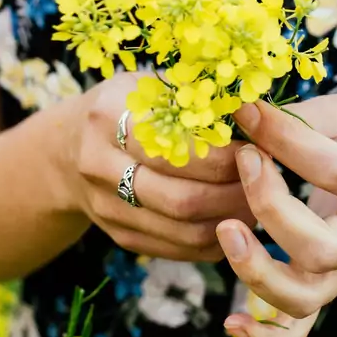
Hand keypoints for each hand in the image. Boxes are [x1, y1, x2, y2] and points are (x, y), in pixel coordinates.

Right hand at [65, 73, 256, 262]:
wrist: (67, 148)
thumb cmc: (125, 107)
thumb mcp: (148, 87)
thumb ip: (192, 99)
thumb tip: (258, 115)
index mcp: (108, 117)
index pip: (177, 149)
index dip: (226, 156)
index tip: (259, 150)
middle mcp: (100, 166)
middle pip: (182, 199)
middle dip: (235, 195)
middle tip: (269, 183)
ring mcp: (106, 208)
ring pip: (183, 232)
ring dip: (231, 222)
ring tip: (261, 203)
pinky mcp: (120, 237)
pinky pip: (178, 249)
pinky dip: (215, 241)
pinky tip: (237, 221)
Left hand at [216, 91, 336, 336]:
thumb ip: (300, 120)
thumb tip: (240, 116)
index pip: (333, 171)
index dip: (283, 142)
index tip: (246, 115)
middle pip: (320, 250)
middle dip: (270, 210)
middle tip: (244, 160)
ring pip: (305, 298)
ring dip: (256, 273)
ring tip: (224, 230)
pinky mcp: (329, 285)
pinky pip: (298, 328)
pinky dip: (264, 336)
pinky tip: (231, 323)